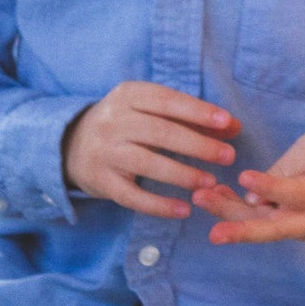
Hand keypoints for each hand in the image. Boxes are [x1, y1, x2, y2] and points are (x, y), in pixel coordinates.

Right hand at [63, 83, 238, 218]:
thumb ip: (190, 117)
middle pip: (160, 133)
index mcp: (128, 95)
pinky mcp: (101, 182)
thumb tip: (232, 127)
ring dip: (183, 175)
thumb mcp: (151, 110)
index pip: (167, 101)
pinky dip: (160, 206)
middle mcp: (113, 121)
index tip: (226, 122)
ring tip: (211, 182)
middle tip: (228, 156)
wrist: (71, 145)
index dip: (197, 112)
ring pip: (148, 164)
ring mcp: (105, 152)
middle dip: (198, 145)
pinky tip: (184, 210)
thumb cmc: (126, 123)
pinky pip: (133, 197)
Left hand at [193, 131, 304, 244]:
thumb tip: (252, 197)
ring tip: (202, 198)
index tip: (243, 178)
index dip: (272, 188)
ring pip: (266, 229)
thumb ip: (289, 167)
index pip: (300, 194)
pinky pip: (267, 225)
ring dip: (232, 218)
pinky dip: (240, 214)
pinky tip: (214, 197)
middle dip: (243, 231)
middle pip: (279, 228)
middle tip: (212, 232)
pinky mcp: (297, 231)